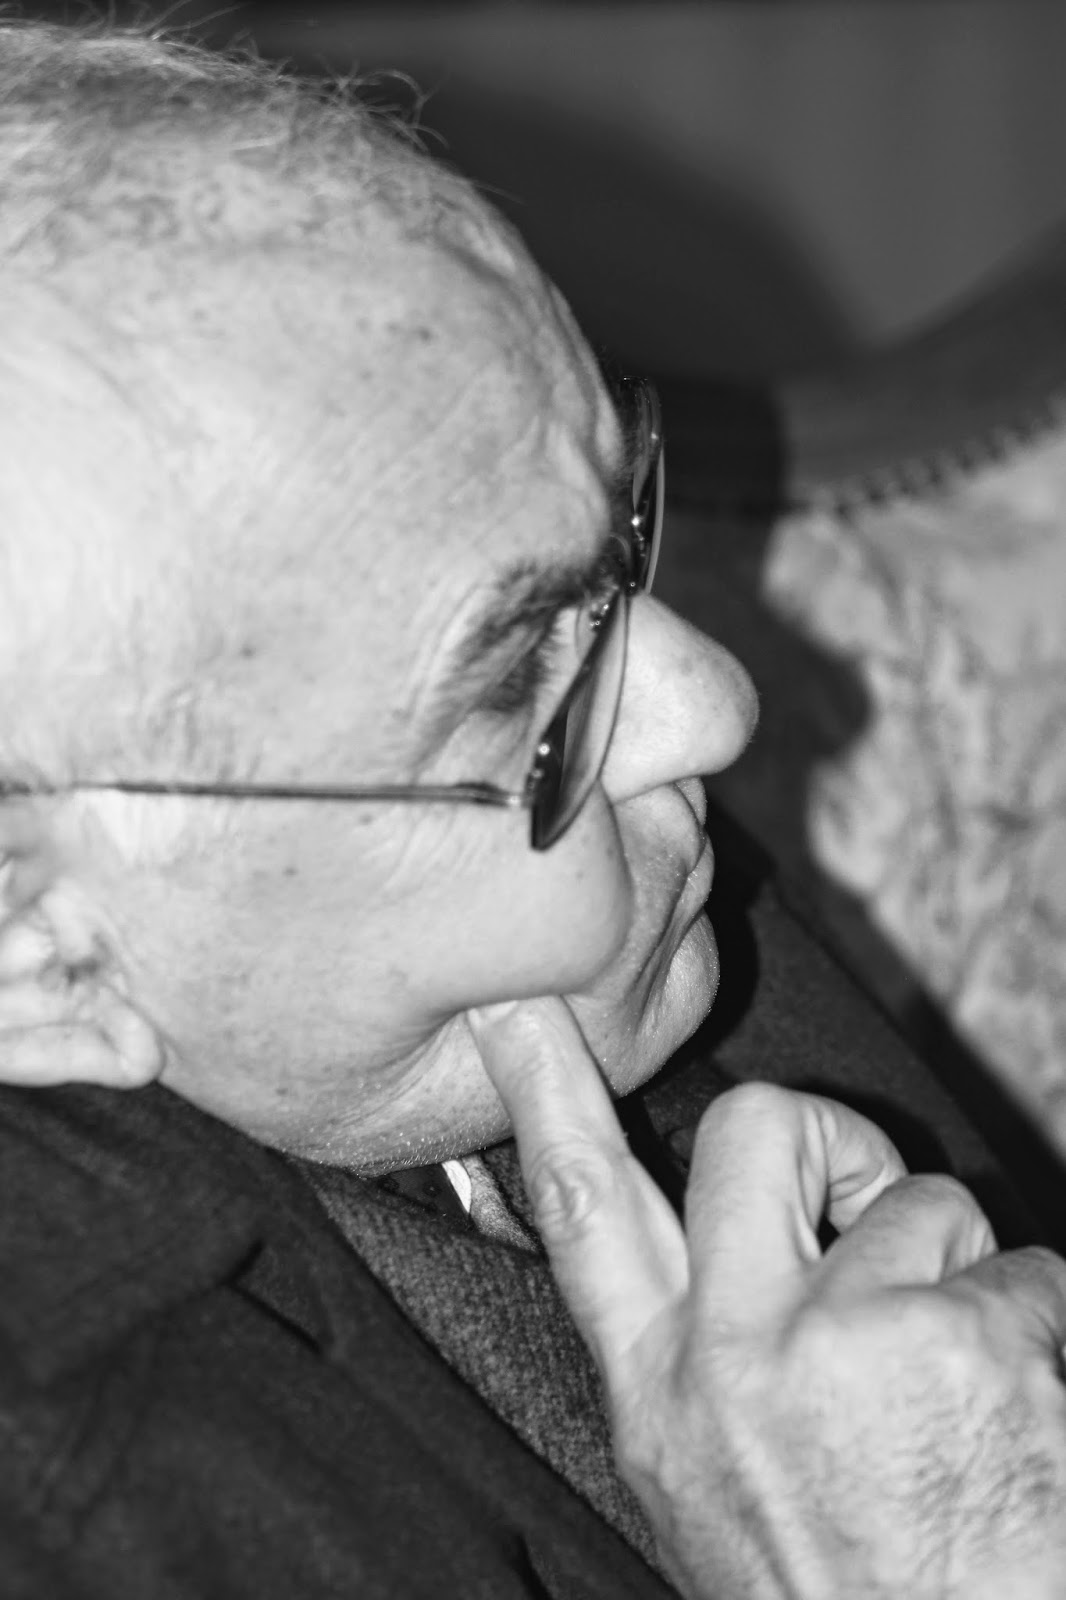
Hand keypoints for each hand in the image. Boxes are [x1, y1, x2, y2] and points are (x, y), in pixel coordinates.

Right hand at [470, 996, 1065, 1598]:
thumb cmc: (839, 1597)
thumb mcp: (707, 1492)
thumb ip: (693, 1365)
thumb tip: (710, 1262)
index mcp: (664, 1398)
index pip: (582, 1211)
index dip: (547, 1093)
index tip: (524, 1006)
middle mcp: (740, 1355)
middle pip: (758, 1128)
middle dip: (832, 1140)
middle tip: (873, 1212)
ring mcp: (854, 1340)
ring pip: (928, 1205)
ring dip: (966, 1282)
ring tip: (962, 1395)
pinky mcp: (967, 1344)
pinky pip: (1030, 1273)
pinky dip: (1043, 1334)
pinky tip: (1022, 1429)